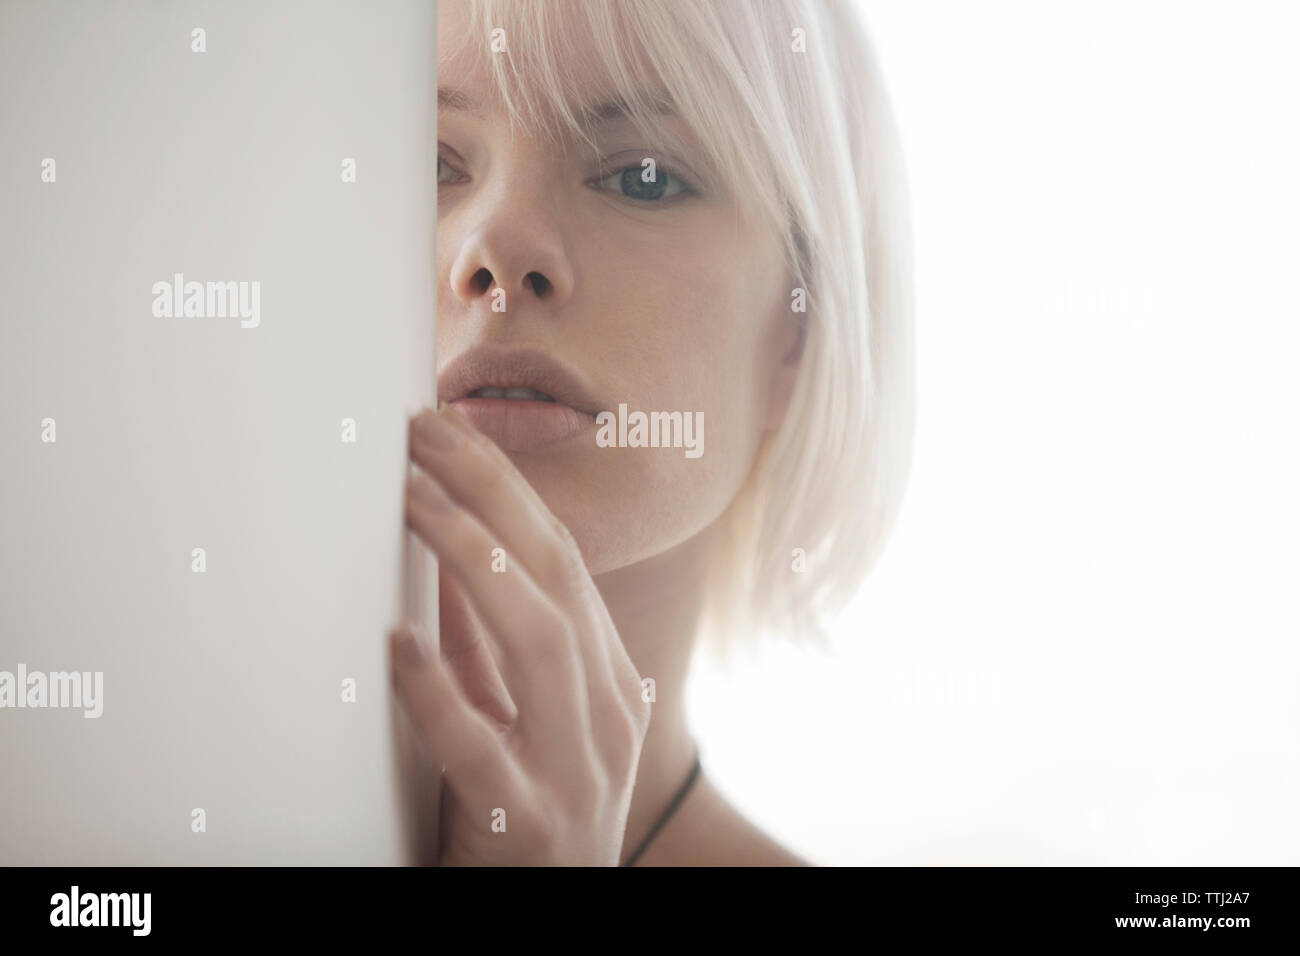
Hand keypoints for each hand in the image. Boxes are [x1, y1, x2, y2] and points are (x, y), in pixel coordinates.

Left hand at [391, 402, 650, 864]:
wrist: (548, 917)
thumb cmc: (524, 816)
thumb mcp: (516, 717)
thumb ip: (486, 644)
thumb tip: (444, 554)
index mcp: (606, 680)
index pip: (562, 559)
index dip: (506, 487)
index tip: (449, 429)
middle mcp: (605, 714)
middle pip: (556, 576)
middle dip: (491, 492)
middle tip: (423, 430)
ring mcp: (576, 770)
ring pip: (542, 641)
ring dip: (469, 558)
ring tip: (409, 500)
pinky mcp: (526, 826)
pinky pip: (479, 749)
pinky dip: (437, 690)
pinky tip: (395, 644)